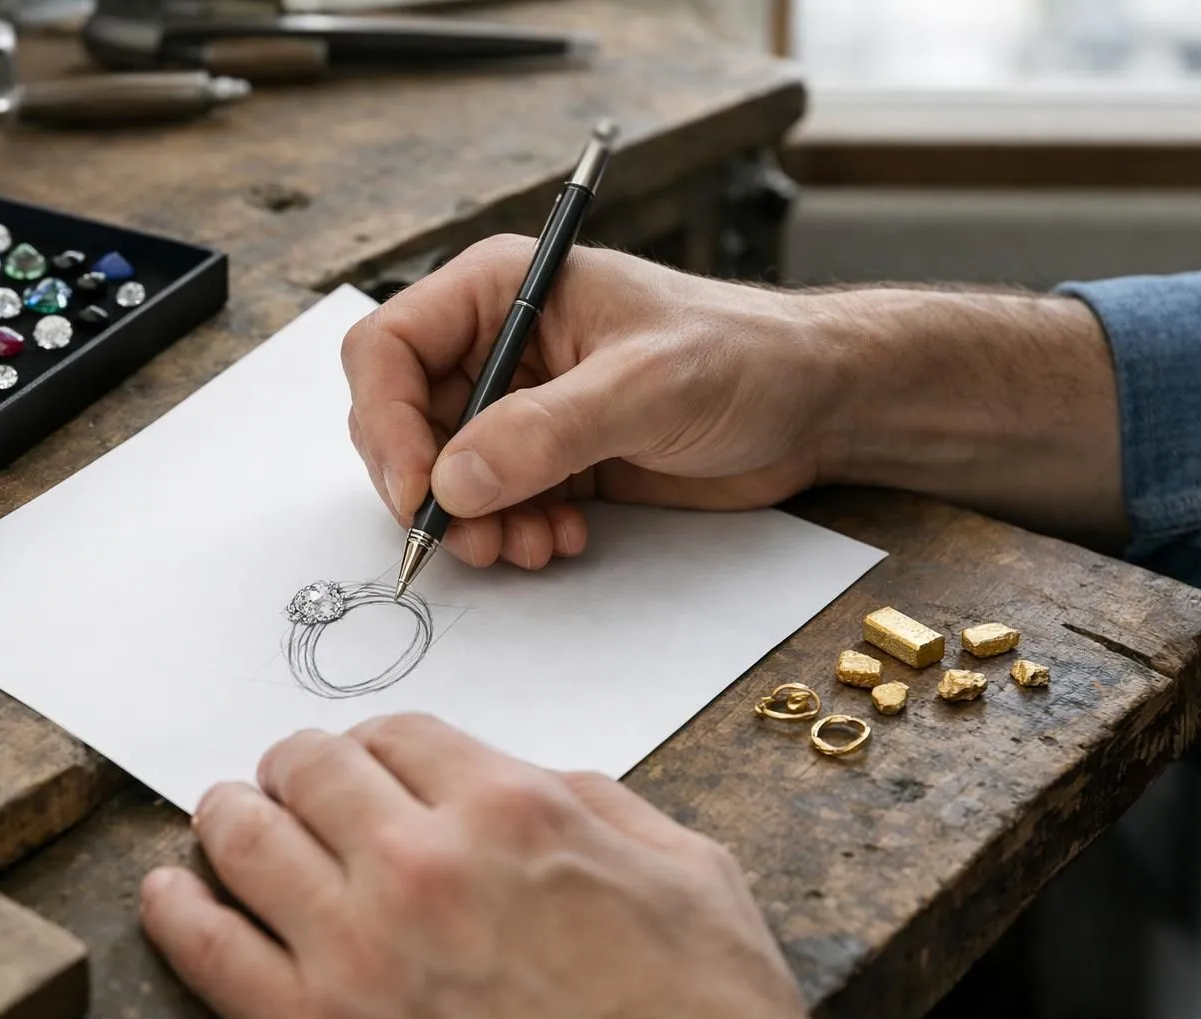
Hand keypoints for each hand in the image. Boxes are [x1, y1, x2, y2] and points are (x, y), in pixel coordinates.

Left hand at [140, 714, 809, 1018]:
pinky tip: (168, 888)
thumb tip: (532, 784)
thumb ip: (597, 806)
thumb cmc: (701, 1012)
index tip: (365, 758)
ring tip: (225, 813)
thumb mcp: (688, 872)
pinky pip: (209, 951)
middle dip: (297, 764)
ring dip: (230, 813)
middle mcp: (424, 864)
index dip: (374, 740)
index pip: (398, 732)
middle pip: (312, 768)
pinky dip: (175, 908)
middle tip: (289, 775)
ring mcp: (361, 952)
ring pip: (248, 838)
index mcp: (513, 810)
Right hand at [341, 236, 846, 569]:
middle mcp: (498, 345)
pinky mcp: (548, 457)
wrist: (813, 404)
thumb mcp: (648, 385)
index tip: (420, 490)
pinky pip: (492, 503)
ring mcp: (520, 405)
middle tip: (474, 538)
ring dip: (474, 522)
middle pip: (403, 420)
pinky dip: (511, 531)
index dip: (386, 421)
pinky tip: (564, 538)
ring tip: (531, 546)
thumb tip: (453, 482)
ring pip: (444, 474)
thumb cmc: (744, 357)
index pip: (389, 348)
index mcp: (503, 291)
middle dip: (430, 488)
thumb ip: (548, 430)